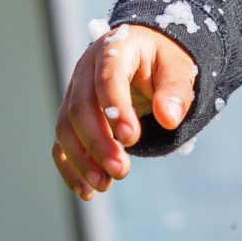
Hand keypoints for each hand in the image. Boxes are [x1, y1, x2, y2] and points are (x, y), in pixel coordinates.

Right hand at [50, 24, 196, 200]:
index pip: (107, 77)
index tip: (131, 138)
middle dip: (98, 143)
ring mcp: (74, 92)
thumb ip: (175, 90)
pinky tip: (87, 191)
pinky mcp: (71, 116)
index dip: (115, 108)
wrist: (147, 53)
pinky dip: (71, 168)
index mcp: (114, 49)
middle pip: (80, 107)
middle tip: (121, 170)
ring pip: (65, 128)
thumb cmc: (164, 60)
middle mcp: (86, 69)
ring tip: (105, 185)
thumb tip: (168, 118)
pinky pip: (61, 143)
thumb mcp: (179, 68)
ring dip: (82, 160)